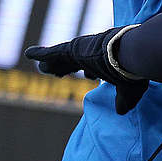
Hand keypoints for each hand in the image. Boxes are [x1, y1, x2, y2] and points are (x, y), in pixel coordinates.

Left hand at [26, 27, 148, 114]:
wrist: (131, 53)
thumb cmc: (132, 71)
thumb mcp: (129, 89)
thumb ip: (124, 100)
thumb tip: (121, 111)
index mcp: (107, 62)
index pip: (96, 67)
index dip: (90, 72)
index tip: (90, 76)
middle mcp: (94, 54)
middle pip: (75, 62)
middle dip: (66, 68)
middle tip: (59, 73)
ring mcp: (82, 50)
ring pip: (61, 59)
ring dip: (52, 64)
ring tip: (42, 68)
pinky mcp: (72, 49)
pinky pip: (51, 52)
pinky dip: (40, 53)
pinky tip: (28, 53)